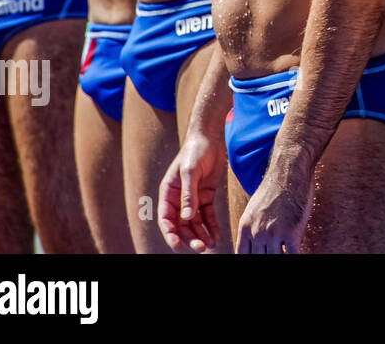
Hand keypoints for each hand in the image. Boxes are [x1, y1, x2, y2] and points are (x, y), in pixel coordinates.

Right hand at [158, 131, 223, 252]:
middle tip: (201, 247)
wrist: (210, 138)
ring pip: (195, 223)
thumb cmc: (195, 151)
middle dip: (190, 237)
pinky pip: (207, 216)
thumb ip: (188, 194)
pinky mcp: (206, 197)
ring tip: (211, 245)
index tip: (178, 246)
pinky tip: (217, 236)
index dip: (171, 234)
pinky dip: (212, 226)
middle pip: (182, 225)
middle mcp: (178, 199)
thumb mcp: (190, 171)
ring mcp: (192, 199)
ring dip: (201, 235)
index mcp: (168, 194)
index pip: (166, 219)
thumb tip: (187, 217)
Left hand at [236, 166, 310, 253]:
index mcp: (245, 227)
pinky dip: (295, 255)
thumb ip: (253, 227)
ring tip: (287, 250)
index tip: (262, 255)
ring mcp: (274, 233)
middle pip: (259, 258)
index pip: (242, 256)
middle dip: (268, 256)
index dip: (252, 259)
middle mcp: (257, 232)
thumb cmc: (275, 188)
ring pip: (275, 258)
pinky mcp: (291, 232)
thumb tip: (256, 244)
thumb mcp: (254, 208)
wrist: (289, 171)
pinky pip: (292, 254)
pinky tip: (296, 251)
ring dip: (281, 255)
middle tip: (275, 252)